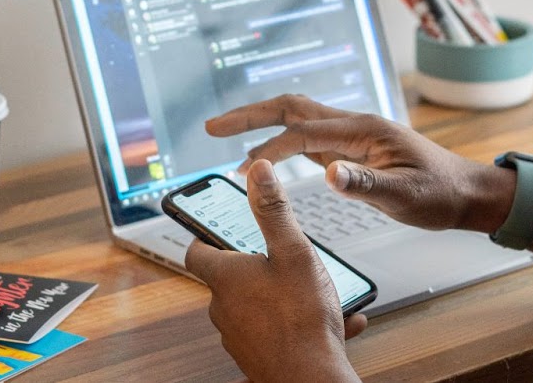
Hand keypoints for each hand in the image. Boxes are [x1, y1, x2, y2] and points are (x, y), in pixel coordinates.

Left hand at [185, 160, 365, 382]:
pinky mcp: (256, 356)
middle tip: (284, 258)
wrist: (310, 378)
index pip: (196, 251)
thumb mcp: (293, 252)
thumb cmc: (301, 318)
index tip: (217, 228)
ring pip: (256, 306)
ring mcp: (238, 335)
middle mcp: (224, 308)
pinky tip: (336, 322)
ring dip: (283, 296)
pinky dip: (299, 322)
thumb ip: (274, 211)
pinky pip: (276, 331)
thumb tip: (258, 172)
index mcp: (226, 277)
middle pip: (229, 279)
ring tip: (318, 293)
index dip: (205, 236)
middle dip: (256, 267)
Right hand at [206, 94, 506, 231]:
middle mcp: (354, 126)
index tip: (235, 157)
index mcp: (363, 131)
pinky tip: (266, 154)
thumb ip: (367, 185)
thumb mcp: (406, 196)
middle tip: (212, 127)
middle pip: (291, 108)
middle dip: (250, 115)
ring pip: (298, 119)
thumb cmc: (441, 194)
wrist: (466, 193)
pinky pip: (308, 137)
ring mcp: (352, 136)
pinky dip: (280, 140)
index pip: (302, 130)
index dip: (266, 143)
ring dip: (261, 124)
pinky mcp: (352, 151)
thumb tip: (329, 176)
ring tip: (226, 136)